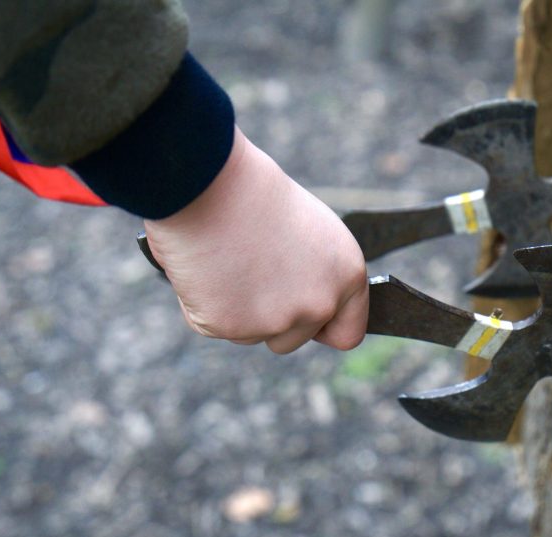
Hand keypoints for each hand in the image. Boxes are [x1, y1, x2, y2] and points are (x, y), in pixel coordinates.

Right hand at [143, 126, 368, 352]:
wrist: (209, 182)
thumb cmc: (254, 194)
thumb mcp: (309, 232)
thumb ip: (315, 274)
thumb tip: (298, 302)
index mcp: (347, 275)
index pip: (348, 333)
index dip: (323, 328)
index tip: (302, 318)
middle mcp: (319, 303)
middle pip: (292, 340)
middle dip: (270, 319)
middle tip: (249, 276)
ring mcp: (276, 320)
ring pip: (251, 335)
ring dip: (237, 311)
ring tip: (226, 263)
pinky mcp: (231, 326)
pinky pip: (214, 327)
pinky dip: (203, 304)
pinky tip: (204, 269)